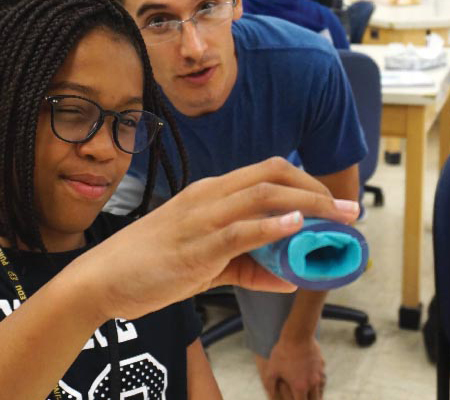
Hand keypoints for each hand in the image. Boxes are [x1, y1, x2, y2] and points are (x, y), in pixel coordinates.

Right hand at [61, 157, 359, 322]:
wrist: (101, 278)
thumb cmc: (150, 266)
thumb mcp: (208, 265)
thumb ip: (250, 268)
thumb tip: (291, 277)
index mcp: (211, 194)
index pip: (267, 172)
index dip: (307, 183)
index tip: (334, 204)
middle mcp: (209, 196)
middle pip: (273, 174)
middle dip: (318, 190)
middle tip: (348, 211)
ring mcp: (202, 218)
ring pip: (263, 194)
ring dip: (308, 204)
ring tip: (337, 219)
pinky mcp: (196, 245)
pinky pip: (240, 230)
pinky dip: (272, 227)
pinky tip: (295, 227)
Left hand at [256, 336, 325, 399]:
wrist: (298, 334)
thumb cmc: (282, 352)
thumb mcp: (272, 369)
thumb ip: (270, 385)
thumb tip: (270, 394)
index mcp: (299, 386)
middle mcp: (312, 382)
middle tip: (304, 398)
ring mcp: (319, 373)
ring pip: (320, 389)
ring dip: (315, 393)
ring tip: (310, 394)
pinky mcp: (322, 364)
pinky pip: (322, 376)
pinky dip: (318, 381)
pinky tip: (312, 377)